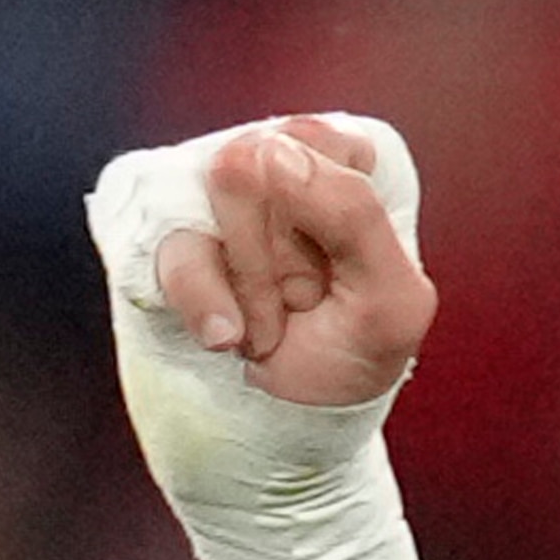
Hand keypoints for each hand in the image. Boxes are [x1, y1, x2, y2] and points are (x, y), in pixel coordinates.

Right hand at [155, 115, 432, 406]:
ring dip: (252, 283)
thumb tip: (269, 149)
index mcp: (339, 165)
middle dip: (288, 254)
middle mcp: (270, 166)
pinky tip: (232, 337)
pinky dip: (207, 302)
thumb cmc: (351, 352)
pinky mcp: (166, 236)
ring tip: (272, 324)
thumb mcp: (393, 301)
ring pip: (215, 196)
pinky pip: (174, 247)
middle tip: (308, 300)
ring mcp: (211, 199)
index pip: (322, 138)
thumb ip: (357, 216)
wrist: (289, 421)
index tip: (345, 259)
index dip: (331, 207)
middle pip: (262, 162)